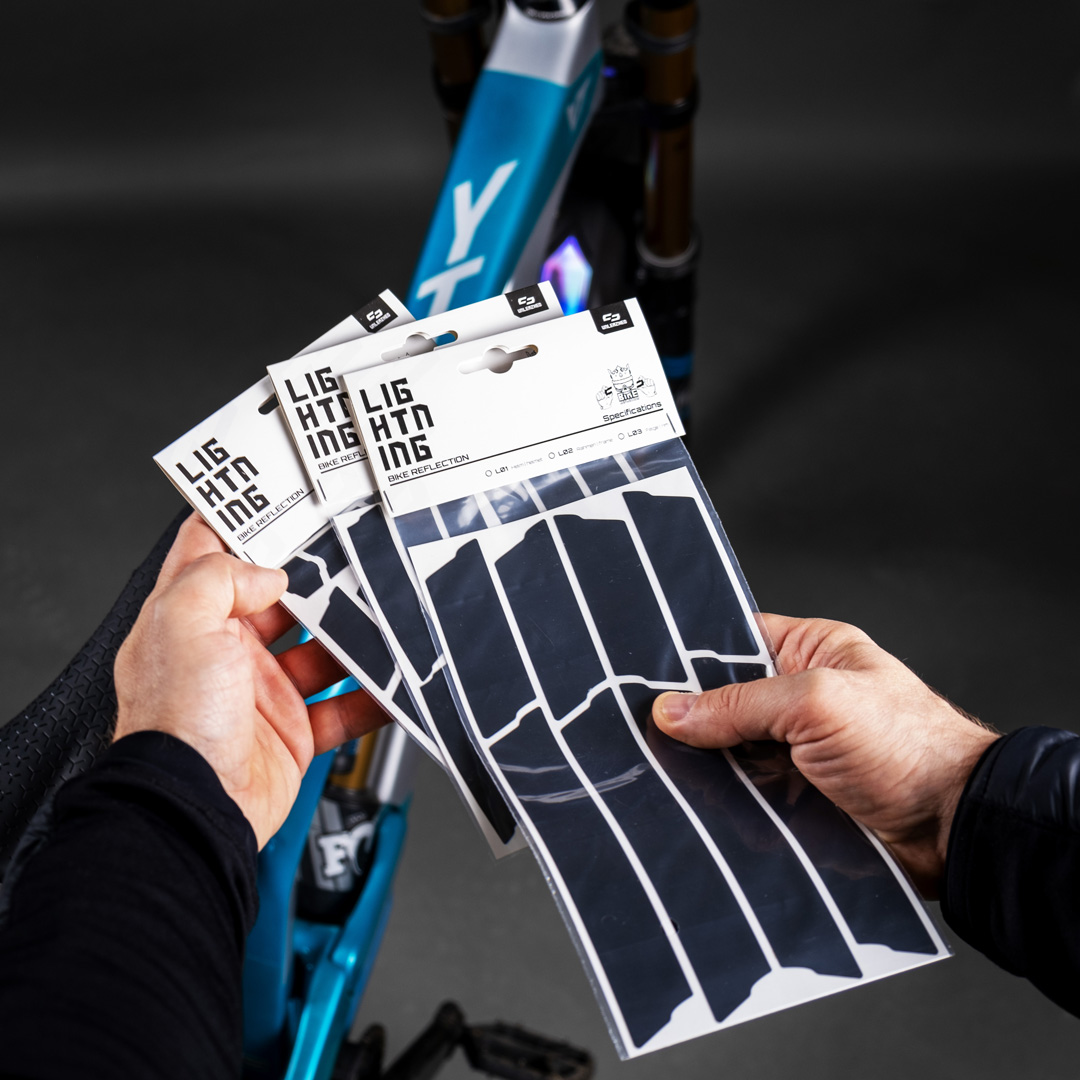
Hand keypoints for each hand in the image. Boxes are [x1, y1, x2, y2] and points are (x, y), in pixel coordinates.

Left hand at [113, 514, 387, 847]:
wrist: (196, 809)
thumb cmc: (175, 724)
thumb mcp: (181, 624)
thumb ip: (221, 578)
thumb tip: (269, 575)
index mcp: (190, 619)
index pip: (212, 553)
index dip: (244, 522)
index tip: (282, 498)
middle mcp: (225, 653)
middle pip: (281, 599)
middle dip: (318, 578)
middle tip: (355, 555)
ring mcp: (262, 692)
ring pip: (322, 650)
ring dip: (354, 636)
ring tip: (386, 614)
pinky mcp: (294, 731)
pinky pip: (345, 707)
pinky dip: (373, 696)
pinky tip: (394, 682)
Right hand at [652, 614, 997, 895]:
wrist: (957, 831)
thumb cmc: (911, 747)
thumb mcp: (816, 704)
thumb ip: (739, 704)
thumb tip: (672, 711)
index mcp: (811, 651)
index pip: (733, 640)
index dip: (692, 658)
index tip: (649, 680)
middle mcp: (802, 697)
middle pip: (723, 703)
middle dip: (698, 724)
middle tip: (664, 738)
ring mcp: (799, 750)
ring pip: (729, 756)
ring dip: (716, 773)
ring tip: (701, 782)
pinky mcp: (799, 798)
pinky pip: (747, 798)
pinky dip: (735, 809)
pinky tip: (728, 814)